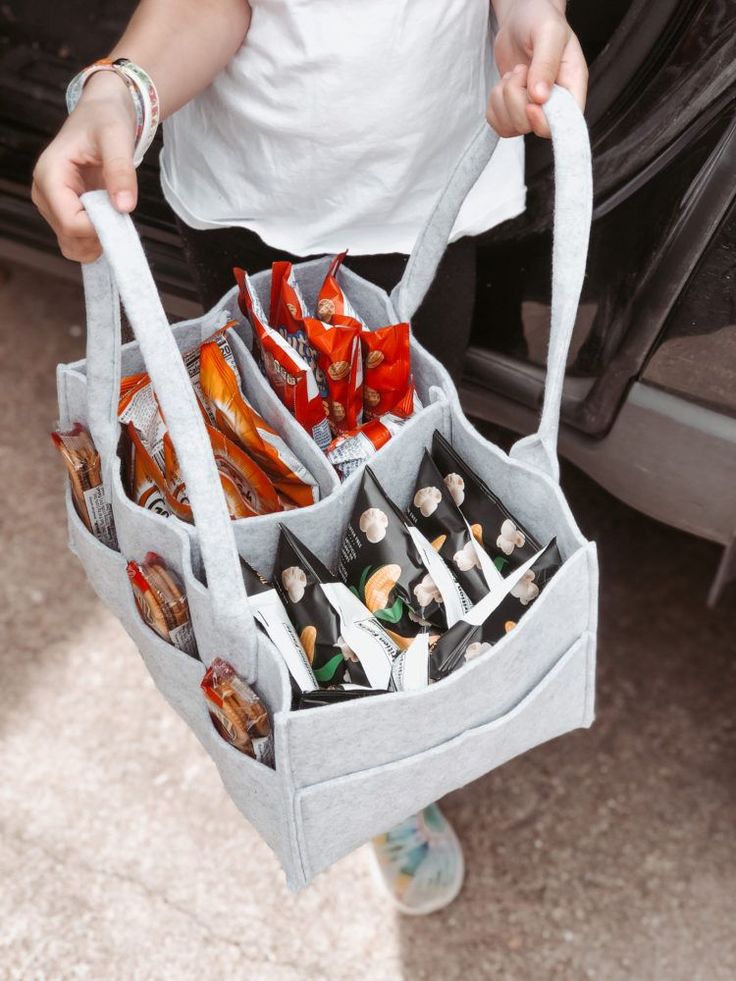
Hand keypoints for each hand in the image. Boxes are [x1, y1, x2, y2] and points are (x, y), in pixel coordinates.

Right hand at [32, 71, 137, 261]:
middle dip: (101, 235)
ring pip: (73, 245)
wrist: (102, 113)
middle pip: (70, 238)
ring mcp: (52, 206)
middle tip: (121, 209)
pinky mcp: (63, 212)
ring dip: (100, 240)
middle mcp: (44, 194)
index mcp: (50, 175)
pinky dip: (97, 239)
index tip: (121, 213)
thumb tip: (125, 207)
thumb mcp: (117, 138)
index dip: (100, 228)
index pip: (71, 222)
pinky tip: (110, 219)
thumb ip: (121, 171)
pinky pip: (78, 240)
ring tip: (115, 210)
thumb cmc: (106, 119)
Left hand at [488, 0, 587, 137]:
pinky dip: (494, 105)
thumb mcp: (549, 32)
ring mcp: (533, 110)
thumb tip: (540, 97)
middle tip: (521, 70)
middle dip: (516, 99)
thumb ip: (546, 64)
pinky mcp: (514, 111)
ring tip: (514, 74)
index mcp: (572, 87)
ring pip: (512, 127)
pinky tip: (504, 84)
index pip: (564, 124)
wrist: (521, 18)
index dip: (544, 121)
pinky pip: (499, 124)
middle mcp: (555, 103)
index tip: (531, 104)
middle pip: (531, 126)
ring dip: (503, 100)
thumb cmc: (540, 19)